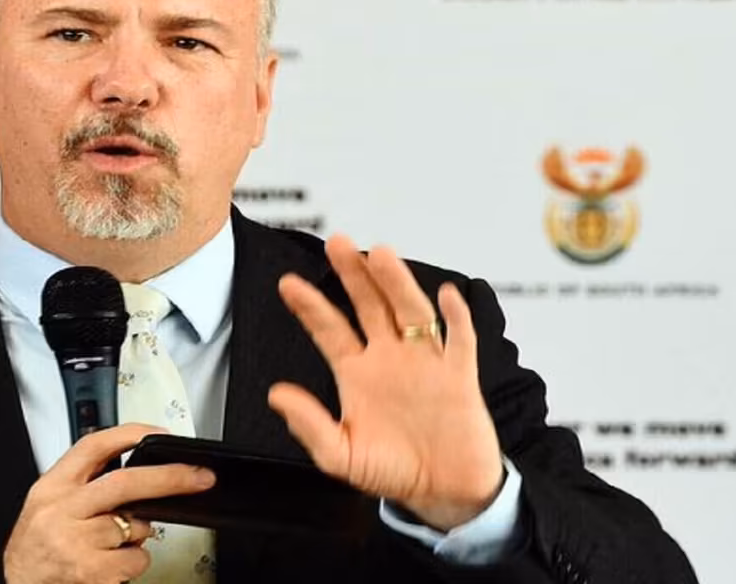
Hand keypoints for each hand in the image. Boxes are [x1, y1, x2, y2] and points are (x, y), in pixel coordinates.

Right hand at [3, 424, 216, 583]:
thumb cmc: (35, 552)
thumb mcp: (48, 507)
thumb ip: (84, 486)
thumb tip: (136, 471)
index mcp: (51, 488)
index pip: (92, 447)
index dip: (130, 435)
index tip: (160, 434)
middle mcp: (61, 511)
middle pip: (125, 483)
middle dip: (169, 478)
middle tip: (199, 476)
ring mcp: (75, 542)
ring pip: (135, 526)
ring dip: (138, 535)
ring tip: (112, 546)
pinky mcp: (89, 571)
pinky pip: (136, 559)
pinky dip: (134, 563)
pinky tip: (112, 566)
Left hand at [268, 236, 503, 530]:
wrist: (443, 490)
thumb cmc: (393, 471)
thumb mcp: (341, 455)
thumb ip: (309, 425)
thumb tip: (276, 394)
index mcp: (357, 373)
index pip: (329, 330)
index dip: (309, 306)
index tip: (287, 284)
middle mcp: (389, 358)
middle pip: (369, 306)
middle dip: (353, 275)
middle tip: (336, 244)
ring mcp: (425, 362)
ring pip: (410, 312)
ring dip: (397, 284)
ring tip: (381, 256)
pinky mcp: (459, 376)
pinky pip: (459, 340)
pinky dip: (456, 319)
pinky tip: (446, 298)